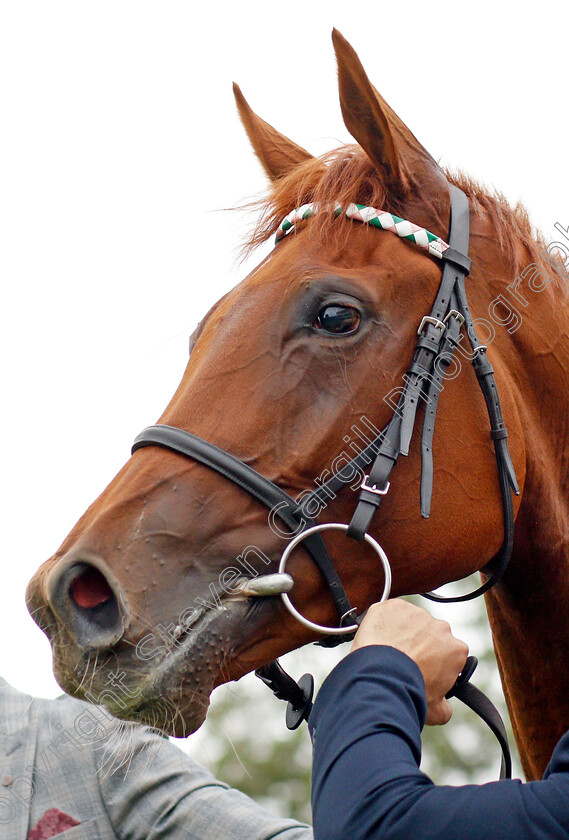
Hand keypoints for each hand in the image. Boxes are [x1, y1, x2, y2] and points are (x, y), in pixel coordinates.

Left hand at [351, 599, 468, 724]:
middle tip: (404, 662)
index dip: (438, 663)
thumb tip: (444, 707)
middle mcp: (440, 627)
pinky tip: (378, 639)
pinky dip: (384, 623)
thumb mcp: (435, 711)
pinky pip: (390, 613)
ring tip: (388, 652)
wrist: (381, 678)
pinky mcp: (394, 606)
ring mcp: (417, 614)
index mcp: (456, 650)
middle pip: (431, 635)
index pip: (451, 653)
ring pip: (410, 622)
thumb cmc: (409, 693)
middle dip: (421, 646)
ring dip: (402, 633)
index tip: (425, 671)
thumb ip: (445, 706)